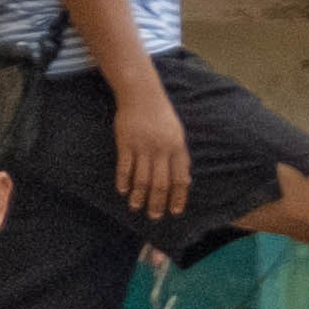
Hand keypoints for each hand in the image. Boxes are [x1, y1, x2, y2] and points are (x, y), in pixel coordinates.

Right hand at [114, 73, 190, 217]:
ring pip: (141, 179)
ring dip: (139, 196)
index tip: (175, 211)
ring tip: (136, 206)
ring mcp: (142, 145)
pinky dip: (124, 181)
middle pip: (160, 184)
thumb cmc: (161, 116)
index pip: (180, 179)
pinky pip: (125, 167)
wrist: (141, 92)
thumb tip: (186, 182)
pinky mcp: (126, 142)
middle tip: (155, 216)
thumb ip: (181, 157)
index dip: (178, 197)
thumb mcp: (177, 134)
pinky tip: (123, 190)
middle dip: (158, 203)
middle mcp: (161, 148)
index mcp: (176, 147)